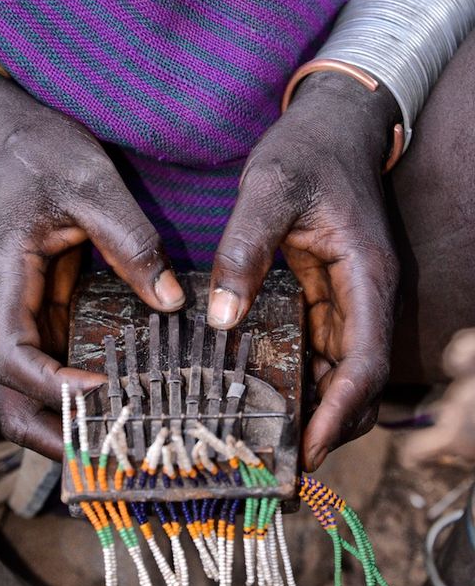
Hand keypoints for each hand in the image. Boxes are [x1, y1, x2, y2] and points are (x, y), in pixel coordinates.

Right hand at [0, 71, 183, 458]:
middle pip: (12, 398)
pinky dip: (83, 390)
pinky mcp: (43, 308)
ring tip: (127, 437)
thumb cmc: (37, 151)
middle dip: (57, 433)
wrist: (2, 131)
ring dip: (72, 421)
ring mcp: (23, 313)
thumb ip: (130, 243)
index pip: (11, 359)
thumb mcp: (90, 185)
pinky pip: (56, 362)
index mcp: (5, 282)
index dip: (54, 388)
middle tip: (117, 448)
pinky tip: (129, 395)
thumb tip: (170, 303)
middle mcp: (6, 309)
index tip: (104, 390)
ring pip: (33, 391)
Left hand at [208, 73, 400, 470]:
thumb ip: (244, 249)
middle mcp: (364, 296)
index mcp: (365, 276)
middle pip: (355, 381)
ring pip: (337, 371)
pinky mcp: (328, 294)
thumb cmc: (307, 150)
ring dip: (309, 407)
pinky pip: (318, 348)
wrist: (333, 124)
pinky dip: (297, 376)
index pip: (363, 362)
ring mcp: (348, 298)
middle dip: (324, 426)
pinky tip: (258, 390)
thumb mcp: (269, 188)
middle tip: (274, 461)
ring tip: (261, 439)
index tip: (307, 452)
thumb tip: (220, 320)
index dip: (340, 413)